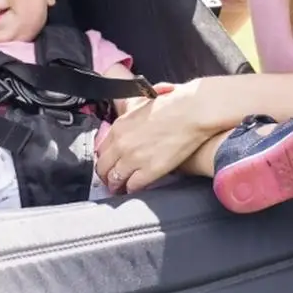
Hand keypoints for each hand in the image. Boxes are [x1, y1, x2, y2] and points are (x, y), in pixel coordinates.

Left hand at [95, 79, 210, 193]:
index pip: (100, 149)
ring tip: (119, 189)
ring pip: (115, 179)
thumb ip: (132, 112)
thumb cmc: (173, 105)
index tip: (107, 162)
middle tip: (109, 179)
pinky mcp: (149, 171)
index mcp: (119, 126)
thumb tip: (132, 111)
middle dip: (105, 175)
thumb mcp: (143, 103)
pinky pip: (132, 186)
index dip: (104, 158)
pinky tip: (134, 189)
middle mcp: (122, 143)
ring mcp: (134, 158)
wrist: (191, 113)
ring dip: (116, 185)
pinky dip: (131, 189)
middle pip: (103, 167)